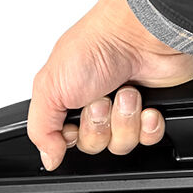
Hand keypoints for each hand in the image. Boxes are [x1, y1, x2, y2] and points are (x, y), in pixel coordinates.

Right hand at [27, 0, 192, 169]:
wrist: (140, 34)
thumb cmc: (96, 46)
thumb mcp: (49, 87)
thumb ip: (40, 128)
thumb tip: (48, 158)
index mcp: (70, 101)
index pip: (68, 141)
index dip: (73, 137)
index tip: (74, 120)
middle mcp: (97, 107)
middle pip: (95, 146)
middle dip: (100, 124)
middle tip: (102, 97)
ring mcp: (125, 111)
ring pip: (122, 145)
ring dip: (124, 119)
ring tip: (126, 91)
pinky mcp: (153, 111)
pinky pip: (149, 139)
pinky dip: (148, 124)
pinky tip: (146, 105)